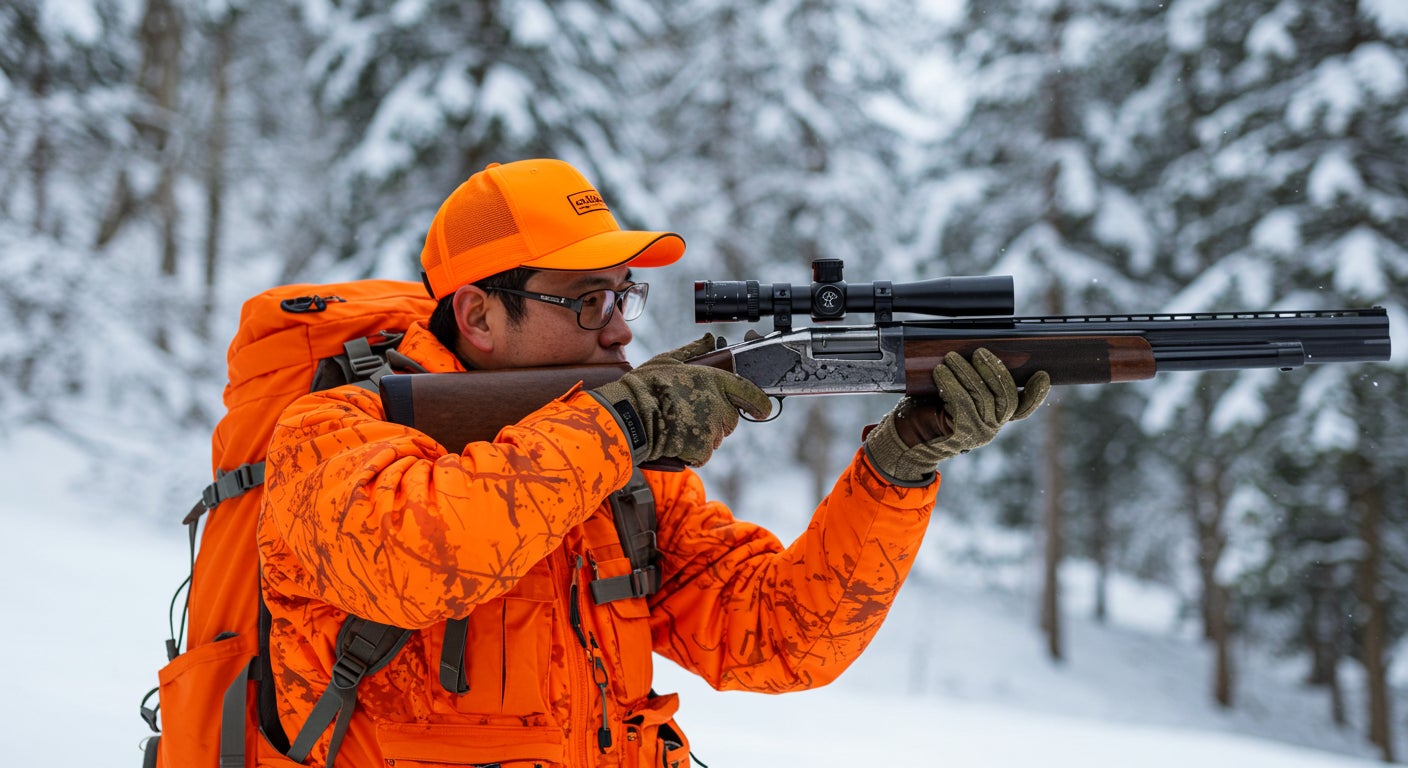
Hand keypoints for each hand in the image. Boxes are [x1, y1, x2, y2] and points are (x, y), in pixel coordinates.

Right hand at [591, 334, 771, 466]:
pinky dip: (693, 451)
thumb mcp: (668, 360)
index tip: (762, 410)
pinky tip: (676, 439)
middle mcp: (717, 404)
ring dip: (703, 435)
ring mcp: (711, 428)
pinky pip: (704, 453)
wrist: (629, 415)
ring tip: (679, 425)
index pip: (749, 393)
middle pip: (732, 419)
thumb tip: (709, 339)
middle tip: (692, 415)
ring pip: (717, 437)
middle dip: (718, 420)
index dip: (759, 403)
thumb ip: (694, 350)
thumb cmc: (645, 386)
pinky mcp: (701, 448)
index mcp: (713, 380)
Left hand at [863, 348, 1049, 483]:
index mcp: (995, 417)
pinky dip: (952, 384)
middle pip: (1006, 396)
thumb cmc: (927, 411)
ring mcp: (980, 433)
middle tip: (979, 352)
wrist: (905, 440)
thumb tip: (973, 350)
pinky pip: (962, 403)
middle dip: (994, 370)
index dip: (1037, 393)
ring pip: (984, 397)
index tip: (1042, 375)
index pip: (1023, 407)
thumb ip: (969, 380)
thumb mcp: (952, 392)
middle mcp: (992, 427)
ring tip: (951, 358)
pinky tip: (941, 372)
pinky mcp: (962, 434)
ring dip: (967, 372)